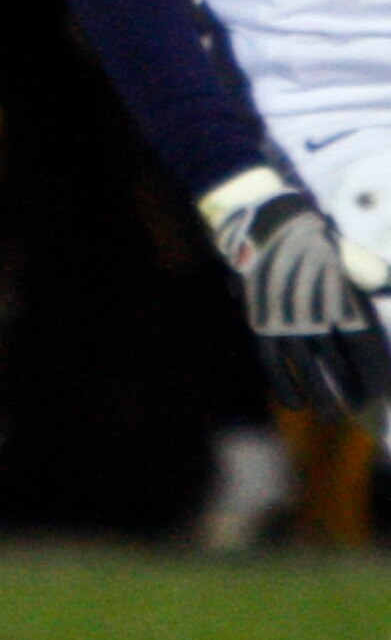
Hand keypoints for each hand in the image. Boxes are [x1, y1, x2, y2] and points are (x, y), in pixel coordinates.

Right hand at [200, 164, 390, 419]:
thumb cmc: (310, 237)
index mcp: (340, 296)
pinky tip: (295, 403)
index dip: (375, 373)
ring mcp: (286, 321)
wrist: (264, 223)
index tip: (383, 394)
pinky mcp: (262, 325)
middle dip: (353, 390)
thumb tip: (384, 283)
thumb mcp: (346, 252)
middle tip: (361, 407)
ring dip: (322, 397)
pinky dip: (285, 386)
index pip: (365, 346)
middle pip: (339, 364)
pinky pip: (274, 364)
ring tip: (332, 416)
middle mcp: (315, 314)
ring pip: (307, 370)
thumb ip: (366, 272)